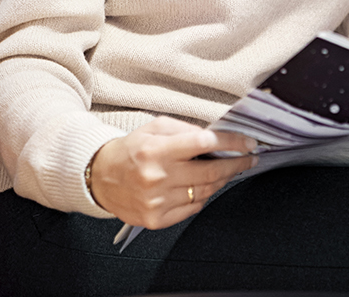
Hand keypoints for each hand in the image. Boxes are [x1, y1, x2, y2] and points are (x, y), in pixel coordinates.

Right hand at [87, 116, 256, 228]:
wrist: (99, 177)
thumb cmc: (129, 151)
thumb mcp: (153, 128)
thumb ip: (184, 130)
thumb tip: (216, 136)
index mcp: (156, 150)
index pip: (203, 144)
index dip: (231, 143)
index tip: (248, 143)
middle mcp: (157, 177)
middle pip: (211, 172)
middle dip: (236, 164)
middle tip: (249, 158)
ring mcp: (157, 201)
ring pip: (205, 192)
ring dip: (222, 180)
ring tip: (228, 170)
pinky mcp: (157, 219)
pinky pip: (193, 208)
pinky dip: (203, 197)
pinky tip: (204, 186)